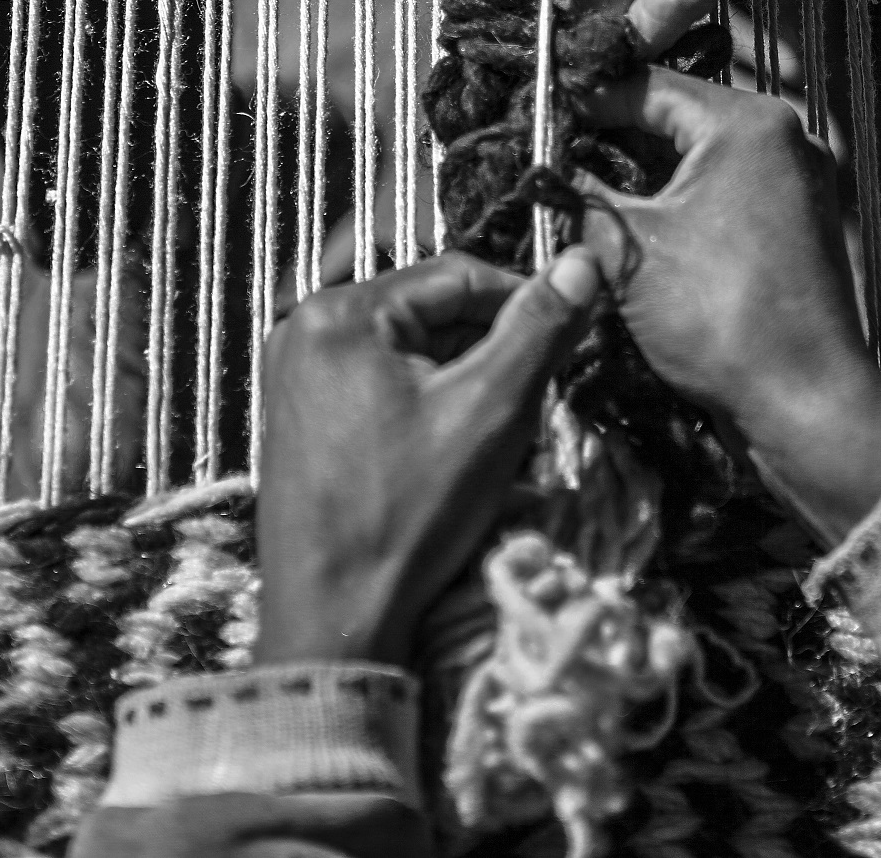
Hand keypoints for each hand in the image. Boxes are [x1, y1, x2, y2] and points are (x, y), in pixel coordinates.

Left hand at [254, 247, 602, 667]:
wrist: (332, 620)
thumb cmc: (409, 513)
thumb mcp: (492, 410)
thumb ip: (539, 328)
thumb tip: (584, 260)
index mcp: (339, 313)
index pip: (457, 275)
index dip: (523, 301)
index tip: (570, 336)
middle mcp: (304, 331)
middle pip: (430, 314)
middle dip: (490, 351)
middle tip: (534, 401)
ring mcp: (295, 378)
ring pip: (410, 353)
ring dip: (464, 382)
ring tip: (498, 437)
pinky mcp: (302, 420)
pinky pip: (381, 386)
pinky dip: (428, 407)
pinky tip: (455, 454)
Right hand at [580, 70, 880, 543]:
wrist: (805, 406)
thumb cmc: (722, 318)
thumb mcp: (627, 250)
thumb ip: (579, 197)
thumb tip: (545, 175)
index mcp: (749, 124)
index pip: (647, 85)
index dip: (584, 102)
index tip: (536, 121)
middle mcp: (781, 140)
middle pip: (673, 120)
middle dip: (609, 143)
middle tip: (551, 163)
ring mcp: (793, 185)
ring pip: (694, 162)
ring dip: (638, 180)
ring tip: (579, 199)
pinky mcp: (791, 228)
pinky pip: (719, 197)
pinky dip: (674, 208)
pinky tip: (627, 232)